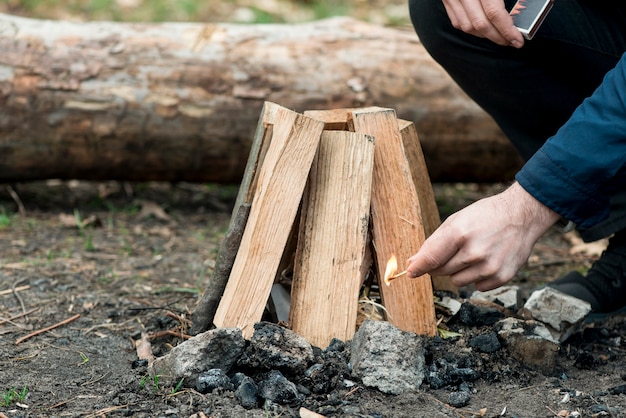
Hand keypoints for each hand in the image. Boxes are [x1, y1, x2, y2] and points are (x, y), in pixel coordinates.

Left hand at [407, 182, 558, 290]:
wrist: (522, 216)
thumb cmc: (484, 216)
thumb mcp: (456, 221)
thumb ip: (433, 243)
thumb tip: (412, 264)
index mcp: (459, 233)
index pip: (431, 258)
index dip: (418, 268)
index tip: (410, 272)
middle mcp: (474, 252)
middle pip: (442, 271)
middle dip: (441, 264)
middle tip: (453, 252)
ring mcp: (489, 266)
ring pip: (458, 282)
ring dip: (460, 271)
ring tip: (473, 253)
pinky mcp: (502, 277)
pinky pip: (477, 287)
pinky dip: (478, 277)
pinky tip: (487, 260)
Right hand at [442, 0, 524, 47]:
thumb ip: (502, 0)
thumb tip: (517, 15)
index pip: (494, 14)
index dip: (507, 30)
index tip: (517, 40)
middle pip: (480, 24)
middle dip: (497, 37)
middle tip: (510, 42)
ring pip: (468, 27)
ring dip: (484, 35)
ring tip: (498, 36)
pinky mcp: (446, 0)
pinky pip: (458, 22)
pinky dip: (471, 29)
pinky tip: (483, 29)